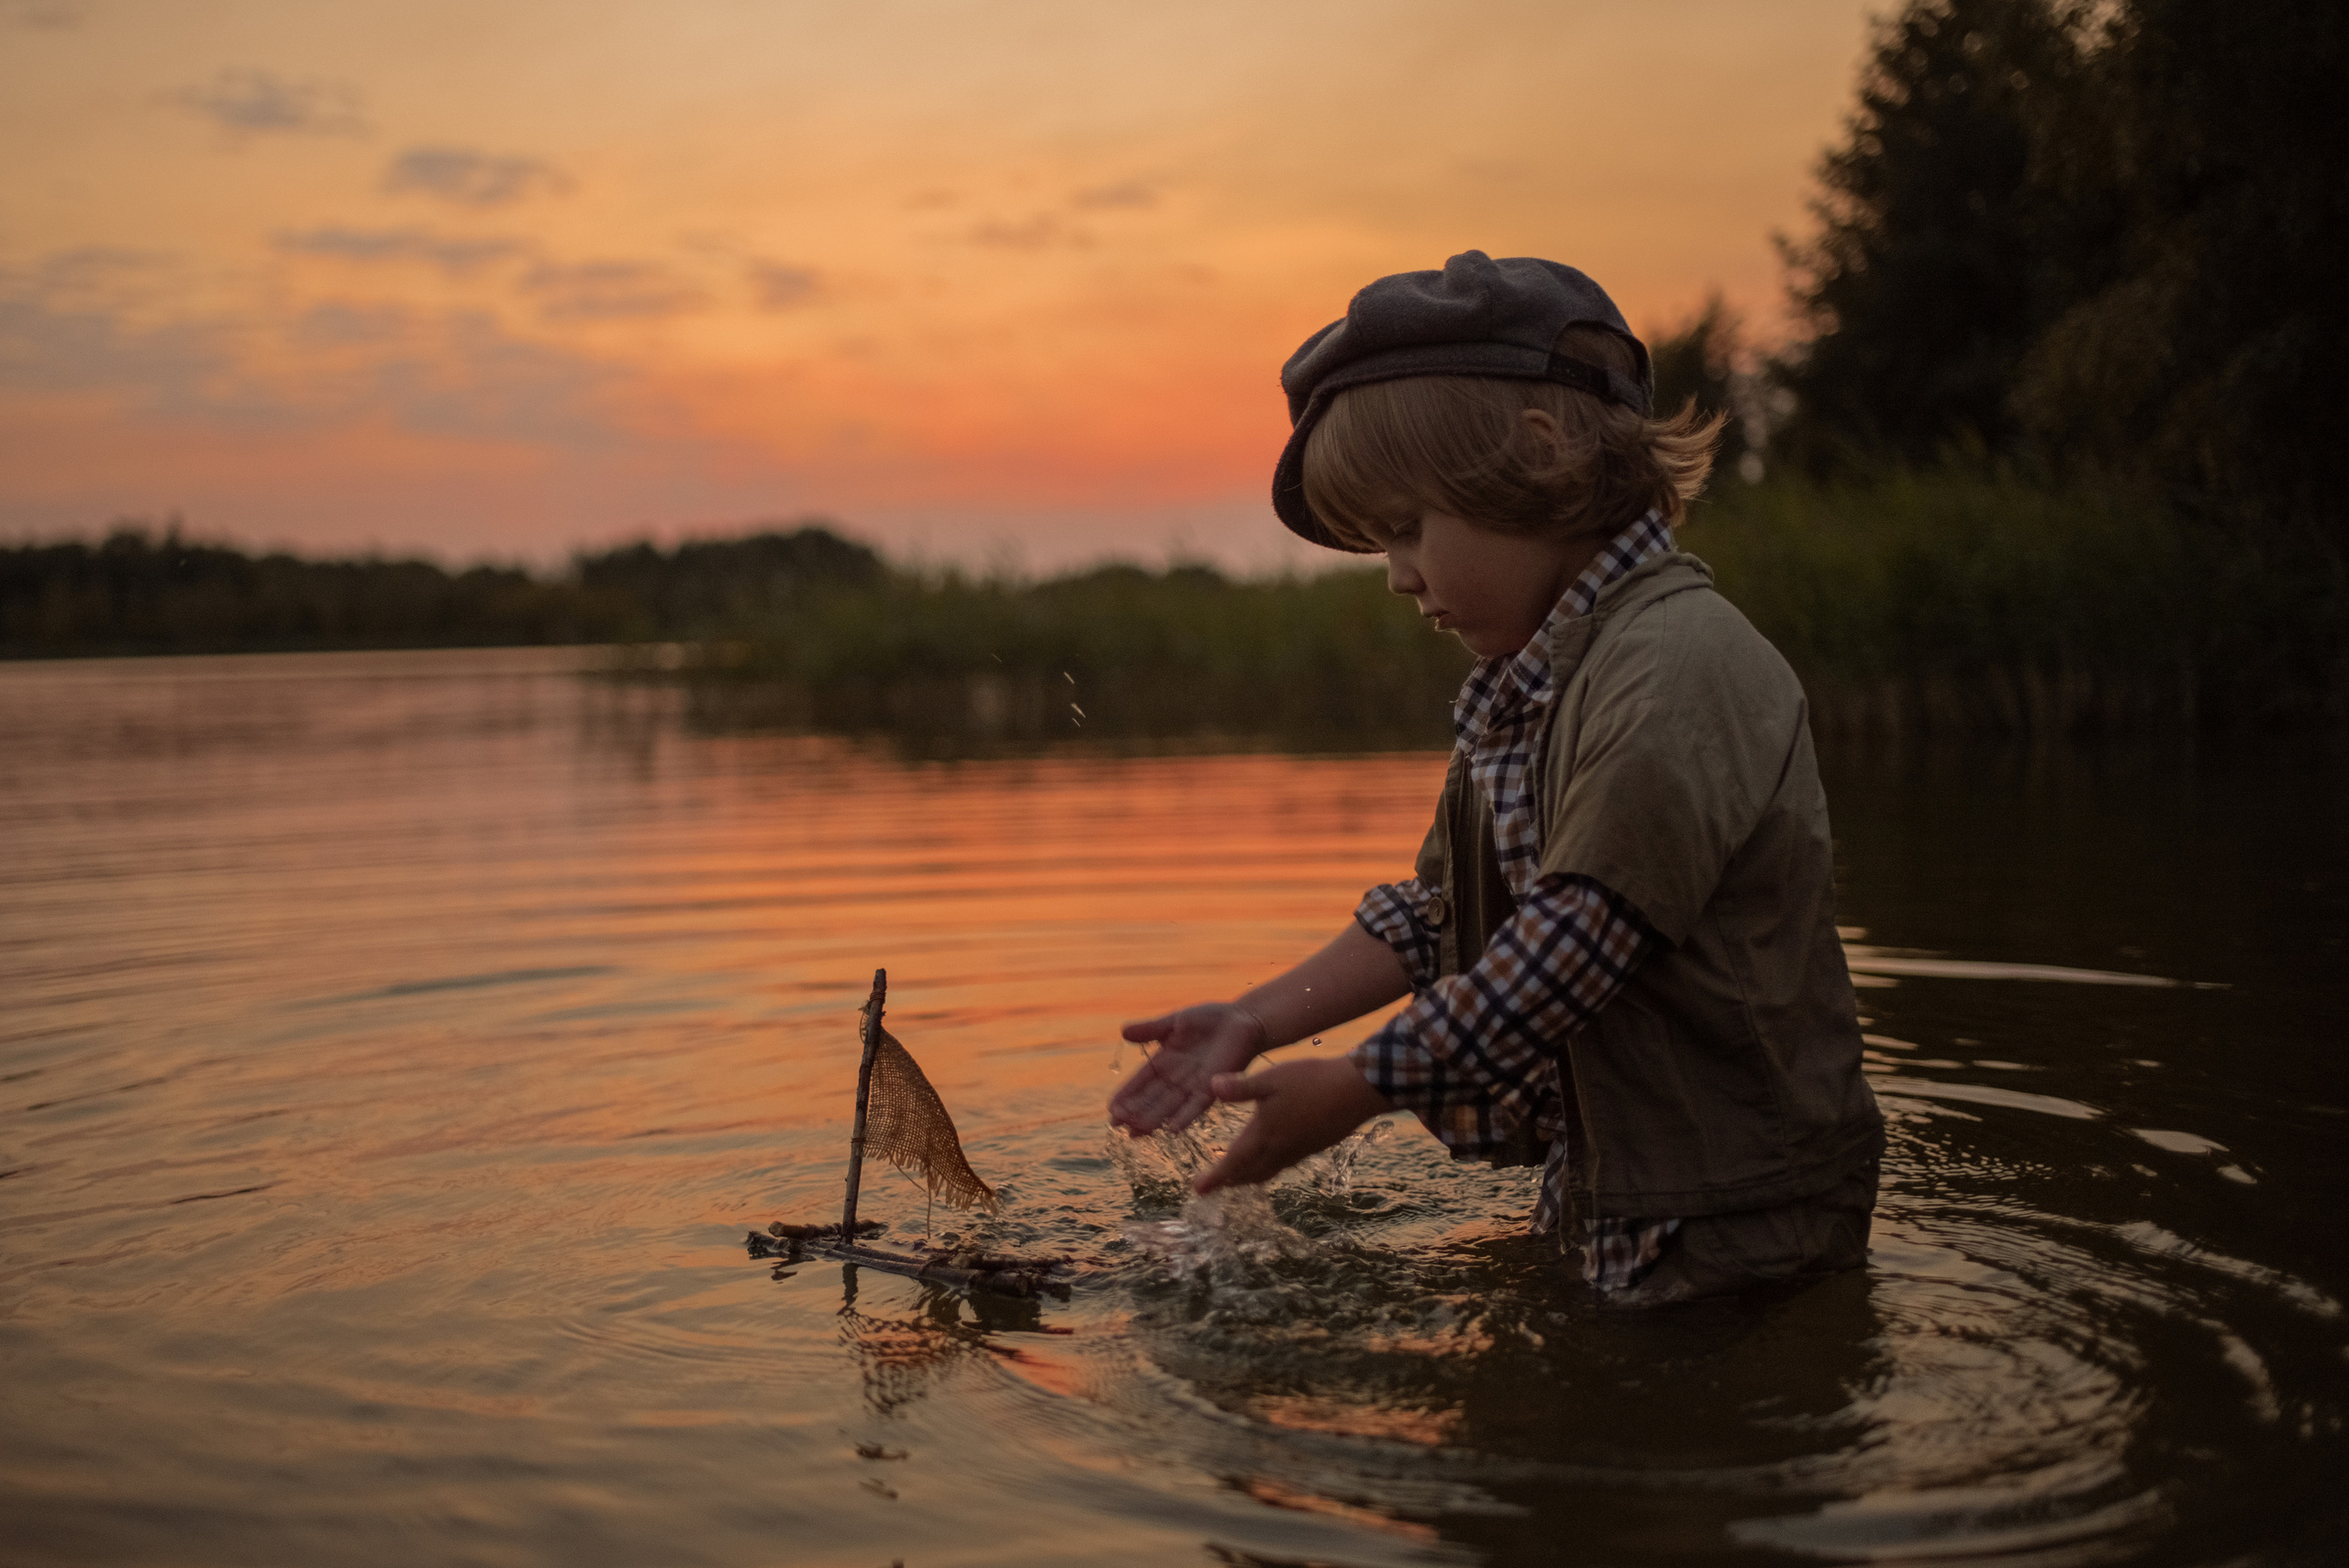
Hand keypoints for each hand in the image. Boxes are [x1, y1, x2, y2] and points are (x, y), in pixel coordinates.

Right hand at [1111, 1003, 1267, 1135]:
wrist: (1243, 1021)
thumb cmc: (1210, 1019)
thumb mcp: (1175, 1021)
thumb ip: (1151, 1029)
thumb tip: (1122, 1032)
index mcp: (1165, 1061)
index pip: (1140, 1081)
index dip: (1126, 1095)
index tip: (1111, 1109)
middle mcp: (1176, 1078)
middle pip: (1151, 1098)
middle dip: (1134, 1112)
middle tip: (1117, 1124)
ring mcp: (1194, 1085)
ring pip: (1169, 1107)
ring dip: (1153, 1119)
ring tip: (1135, 1132)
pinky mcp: (1213, 1088)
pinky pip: (1196, 1106)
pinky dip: (1185, 1117)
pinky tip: (1172, 1130)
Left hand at [1192, 1057, 1391, 1193]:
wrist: (1357, 1090)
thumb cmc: (1312, 1081)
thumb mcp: (1271, 1079)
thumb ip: (1240, 1087)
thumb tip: (1210, 1087)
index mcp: (1265, 1135)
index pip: (1233, 1162)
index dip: (1214, 1178)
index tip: (1197, 1189)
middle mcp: (1281, 1149)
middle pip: (1250, 1173)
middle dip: (1230, 1180)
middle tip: (1213, 1185)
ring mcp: (1300, 1150)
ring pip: (1269, 1171)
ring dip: (1250, 1176)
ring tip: (1239, 1177)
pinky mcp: (1314, 1145)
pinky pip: (1285, 1164)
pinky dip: (1270, 1167)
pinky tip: (1273, 1156)